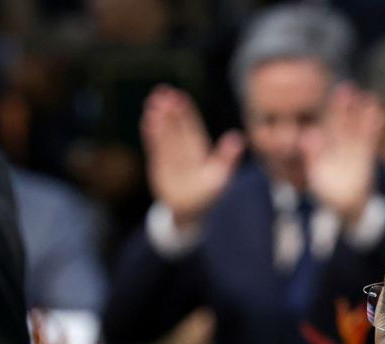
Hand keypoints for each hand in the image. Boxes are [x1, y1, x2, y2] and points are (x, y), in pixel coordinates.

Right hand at [140, 85, 244, 226]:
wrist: (189, 210)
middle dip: (170, 111)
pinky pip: (155, 147)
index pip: (192, 126)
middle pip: (176, 126)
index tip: (180, 96)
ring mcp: (171, 155)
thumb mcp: (220, 177)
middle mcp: (185, 149)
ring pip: (164, 134)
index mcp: (200, 149)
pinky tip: (146, 121)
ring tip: (151, 104)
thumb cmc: (207, 193)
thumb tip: (238, 138)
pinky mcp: (159, 163)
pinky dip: (151, 135)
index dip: (186, 112)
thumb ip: (227, 158)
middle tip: (162, 93)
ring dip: (159, 120)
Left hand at [303, 83, 382, 223]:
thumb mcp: (317, 174)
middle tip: (348, 88)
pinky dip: (373, 128)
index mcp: (325, 146)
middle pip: (342, 121)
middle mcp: (338, 144)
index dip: (330, 111)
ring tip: (369, 98)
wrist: (347, 205)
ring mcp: (353, 149)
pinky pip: (369, 139)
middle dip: (344, 106)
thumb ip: (312, 156)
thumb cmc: (329, 192)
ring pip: (357, 128)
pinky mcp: (366, 156)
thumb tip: (307, 136)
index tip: (334, 97)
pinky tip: (377, 114)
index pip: (327, 124)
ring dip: (362, 114)